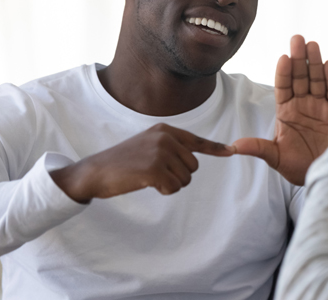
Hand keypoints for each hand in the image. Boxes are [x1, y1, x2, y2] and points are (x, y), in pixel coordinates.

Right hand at [49, 123, 234, 203]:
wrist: (95, 171)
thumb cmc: (123, 162)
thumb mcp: (148, 145)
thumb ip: (171, 148)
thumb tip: (193, 160)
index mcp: (165, 130)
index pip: (197, 141)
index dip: (215, 148)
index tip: (231, 151)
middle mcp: (165, 138)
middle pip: (193, 167)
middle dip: (179, 176)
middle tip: (155, 173)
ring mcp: (160, 152)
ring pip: (185, 179)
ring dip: (170, 185)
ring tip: (148, 177)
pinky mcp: (154, 169)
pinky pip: (174, 188)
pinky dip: (163, 191)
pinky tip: (146, 184)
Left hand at [232, 35, 327, 185]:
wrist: (325, 176)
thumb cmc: (298, 168)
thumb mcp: (275, 158)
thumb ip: (258, 148)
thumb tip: (233, 147)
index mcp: (286, 112)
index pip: (283, 87)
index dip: (283, 73)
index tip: (283, 58)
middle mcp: (303, 105)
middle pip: (300, 78)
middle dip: (299, 59)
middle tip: (297, 40)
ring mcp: (320, 107)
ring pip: (317, 80)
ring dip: (315, 63)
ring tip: (312, 45)